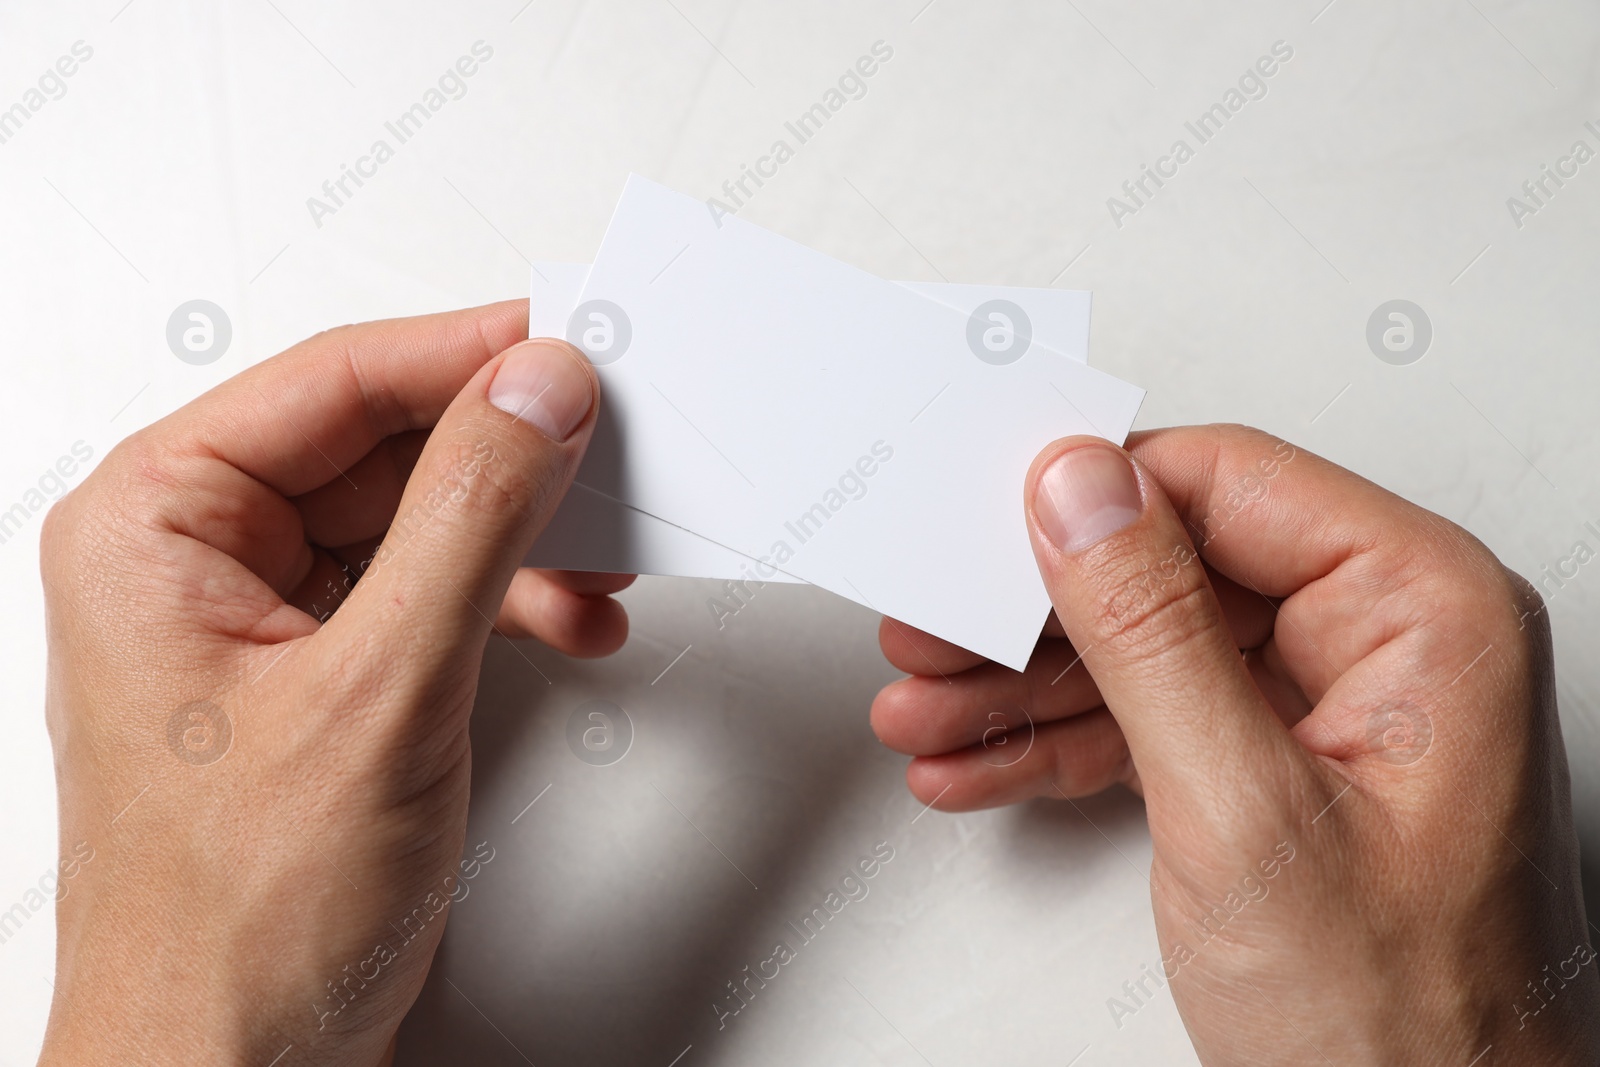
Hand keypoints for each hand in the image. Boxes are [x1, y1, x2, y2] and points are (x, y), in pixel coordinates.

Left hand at [38, 302, 630, 1064]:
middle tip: (610, 449)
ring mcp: (258, 616)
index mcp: (154, 526)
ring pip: (417, 516)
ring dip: (522, 535)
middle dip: (509, 460)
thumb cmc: (239, 925)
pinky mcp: (319, 672)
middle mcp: (196, 557)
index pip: (334, 383)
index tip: (572, 345)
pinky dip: (508, 599)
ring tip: (603, 560)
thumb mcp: (381, 693)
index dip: (465, 355)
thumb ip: (470, 521)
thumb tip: (536, 392)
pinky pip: (425, 588)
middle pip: (382, 442)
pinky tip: (570, 623)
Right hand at [871, 424, 1599, 1063]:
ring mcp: (1330, 711)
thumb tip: (1081, 494)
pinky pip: (1152, 722)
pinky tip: (979, 763)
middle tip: (932, 629)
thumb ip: (1152, 636)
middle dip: (1034, 616)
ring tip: (927, 713)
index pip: (1230, 485)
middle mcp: (1386, 644)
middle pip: (1171, 569)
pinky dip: (1059, 744)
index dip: (1095, 497)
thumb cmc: (1407, 1030)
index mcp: (1425, 612)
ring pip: (1146, 650)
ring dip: (1024, 686)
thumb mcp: (1245, 812)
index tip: (987, 519)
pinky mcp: (1279, 772)